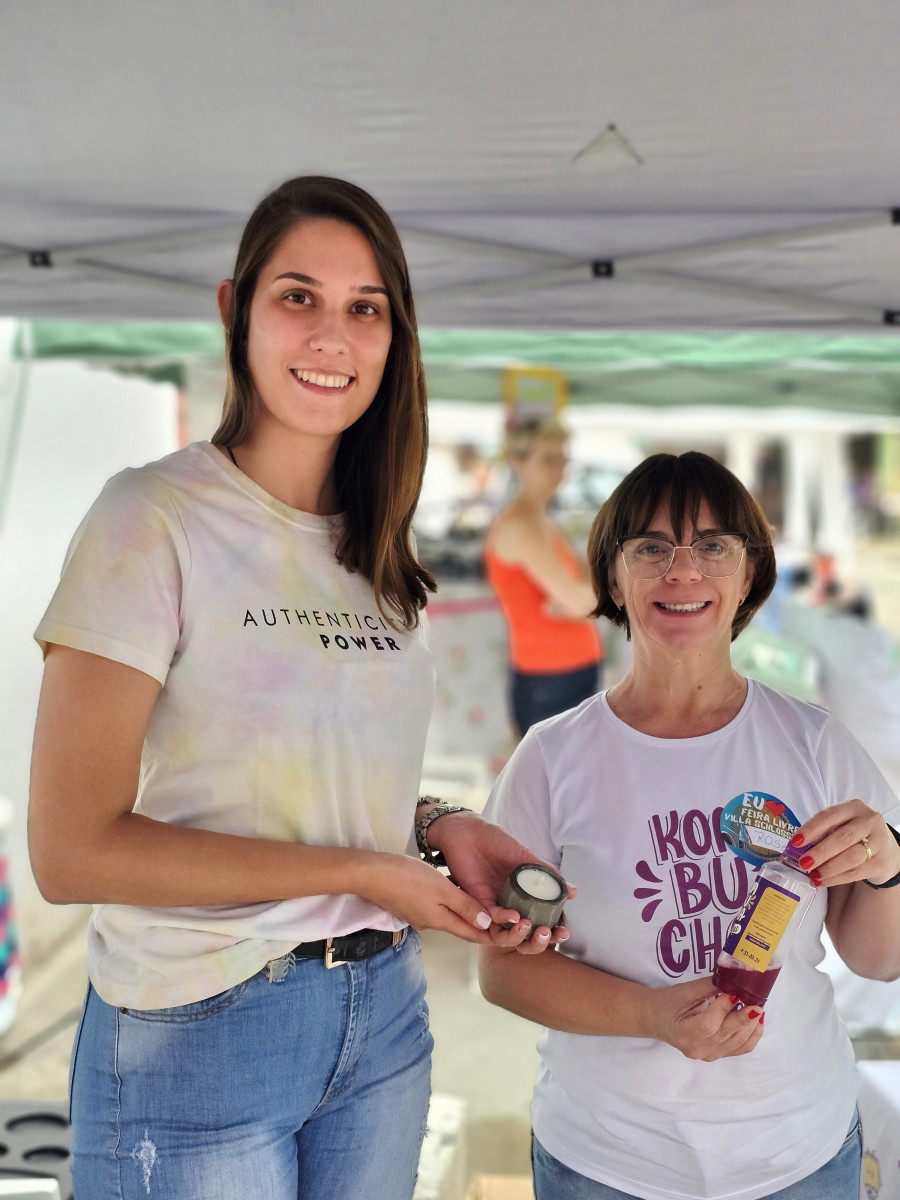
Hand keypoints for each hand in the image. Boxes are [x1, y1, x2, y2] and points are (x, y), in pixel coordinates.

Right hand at [357, 851, 493, 943]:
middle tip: (501, 913)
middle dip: (481, 923)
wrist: (370, 874)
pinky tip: (452, 888)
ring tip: (481, 899)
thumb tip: (487, 924)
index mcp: (441, 921)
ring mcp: (418, 914)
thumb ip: (465, 906)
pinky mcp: (409, 905)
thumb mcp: (442, 889)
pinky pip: (436, 907)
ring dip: (465, 910)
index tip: (511, 929)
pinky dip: (449, 902)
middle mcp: (430, 922)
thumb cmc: (406, 878)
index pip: (473, 934)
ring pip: (448, 915)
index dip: (492, 934)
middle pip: (462, 926)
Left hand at [425, 812, 573, 953]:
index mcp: (523, 896)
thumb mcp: (525, 858)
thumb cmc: (496, 842)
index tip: (564, 931)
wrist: (468, 831)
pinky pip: (490, 918)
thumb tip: (573, 891)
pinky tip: (513, 915)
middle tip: (550, 934)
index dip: (553, 930)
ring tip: (530, 926)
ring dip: (519, 935)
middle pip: (525, 933)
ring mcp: (493, 905)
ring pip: (506, 933)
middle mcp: (509, 904)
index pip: (540, 920)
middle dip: (538, 940)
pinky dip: (502, 919)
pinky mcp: (477, 902)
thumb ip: (547, 874)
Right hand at [642, 977, 764, 1061]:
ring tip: (758, 1005)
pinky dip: (752, 1034)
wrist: (657, 1019)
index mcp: (685, 1033)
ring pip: (739, 1042)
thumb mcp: (685, 991)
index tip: (736, 991)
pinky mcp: (717, 1055)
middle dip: (746, 1016)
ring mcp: (709, 1055)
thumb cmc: (668, 1002)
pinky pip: (740, 1048)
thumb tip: (734, 979)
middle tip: (757, 998)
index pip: (710, 1023)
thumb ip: (710, 986)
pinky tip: (757, 1019)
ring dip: (752, 1024)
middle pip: (728, 1033)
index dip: (725, 1007)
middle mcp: (699, 1049)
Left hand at [793, 800, 899, 887]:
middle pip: (842, 837)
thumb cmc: (854, 834)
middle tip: (803, 863)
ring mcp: (879, 841)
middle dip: (820, 852)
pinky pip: (856, 872)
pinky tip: (823, 881)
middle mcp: (869, 821)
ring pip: (851, 857)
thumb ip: (822, 833)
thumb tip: (797, 847)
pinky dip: (836, 878)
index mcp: (854, 807)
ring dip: (828, 868)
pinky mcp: (881, 862)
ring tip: (813, 875)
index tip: (795, 842)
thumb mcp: (840, 826)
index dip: (810, 829)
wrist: (885, 850)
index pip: (829, 816)